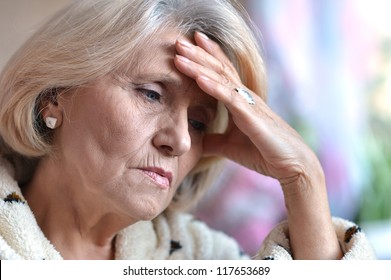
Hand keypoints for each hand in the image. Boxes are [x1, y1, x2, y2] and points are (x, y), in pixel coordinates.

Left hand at [174, 31, 341, 258]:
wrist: (291, 165)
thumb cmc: (264, 153)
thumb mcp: (230, 146)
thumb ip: (213, 140)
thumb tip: (196, 140)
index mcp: (240, 101)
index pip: (221, 72)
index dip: (206, 56)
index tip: (188, 45)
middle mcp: (245, 97)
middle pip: (218, 69)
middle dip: (197, 53)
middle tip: (177, 41)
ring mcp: (249, 104)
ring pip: (221, 78)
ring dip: (199, 64)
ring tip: (180, 51)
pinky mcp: (252, 117)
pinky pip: (230, 98)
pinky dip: (213, 87)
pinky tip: (198, 77)